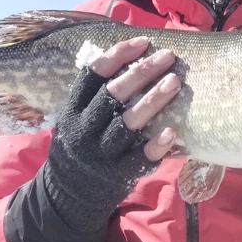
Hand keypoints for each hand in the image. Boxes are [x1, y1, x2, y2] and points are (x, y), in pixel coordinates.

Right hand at [43, 36, 181, 231]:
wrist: (66, 199)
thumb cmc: (81, 147)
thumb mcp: (76, 119)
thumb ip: (95, 94)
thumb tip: (132, 56)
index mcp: (72, 111)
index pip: (92, 75)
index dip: (117, 55)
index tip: (143, 42)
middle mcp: (84, 130)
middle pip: (112, 95)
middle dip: (142, 72)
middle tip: (168, 56)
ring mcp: (100, 155)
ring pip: (127, 123)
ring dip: (152, 101)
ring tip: (175, 82)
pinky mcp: (116, 176)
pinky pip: (138, 159)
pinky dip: (155, 145)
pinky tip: (171, 132)